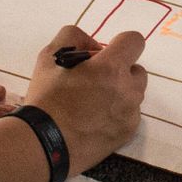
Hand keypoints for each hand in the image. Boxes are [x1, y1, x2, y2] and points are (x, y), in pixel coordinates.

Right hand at [25, 24, 146, 171]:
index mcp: (111, 68)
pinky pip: (130, 115)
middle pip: (137, 69)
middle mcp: (128, 89)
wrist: (44, 143)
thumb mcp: (49, 56)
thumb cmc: (46, 99)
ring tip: (94, 103)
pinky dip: (118, 114)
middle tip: (95, 81)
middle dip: (120, 71)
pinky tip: (96, 120)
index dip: (120, 44)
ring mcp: (131, 113)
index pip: (135, 41)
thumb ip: (74, 37)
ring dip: (120, 92)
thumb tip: (94, 47)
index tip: (104, 55)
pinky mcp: (128, 132)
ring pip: (134, 93)